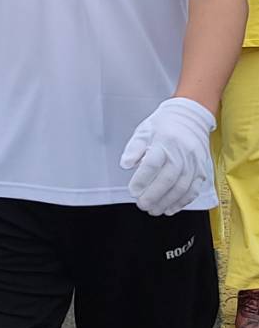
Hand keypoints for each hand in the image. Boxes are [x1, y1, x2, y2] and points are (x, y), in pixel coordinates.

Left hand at [121, 97, 215, 215]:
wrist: (190, 118)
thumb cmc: (164, 125)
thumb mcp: (144, 131)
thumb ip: (134, 148)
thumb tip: (125, 164)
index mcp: (164, 142)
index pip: (152, 164)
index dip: (142, 179)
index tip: (132, 191)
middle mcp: (181, 153)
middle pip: (168, 179)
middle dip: (154, 195)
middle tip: (142, 205)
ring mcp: (194, 163)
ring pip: (182, 187)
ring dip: (168, 202)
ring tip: (155, 210)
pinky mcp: (202, 170)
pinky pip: (194, 189)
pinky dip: (183, 201)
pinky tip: (171, 208)